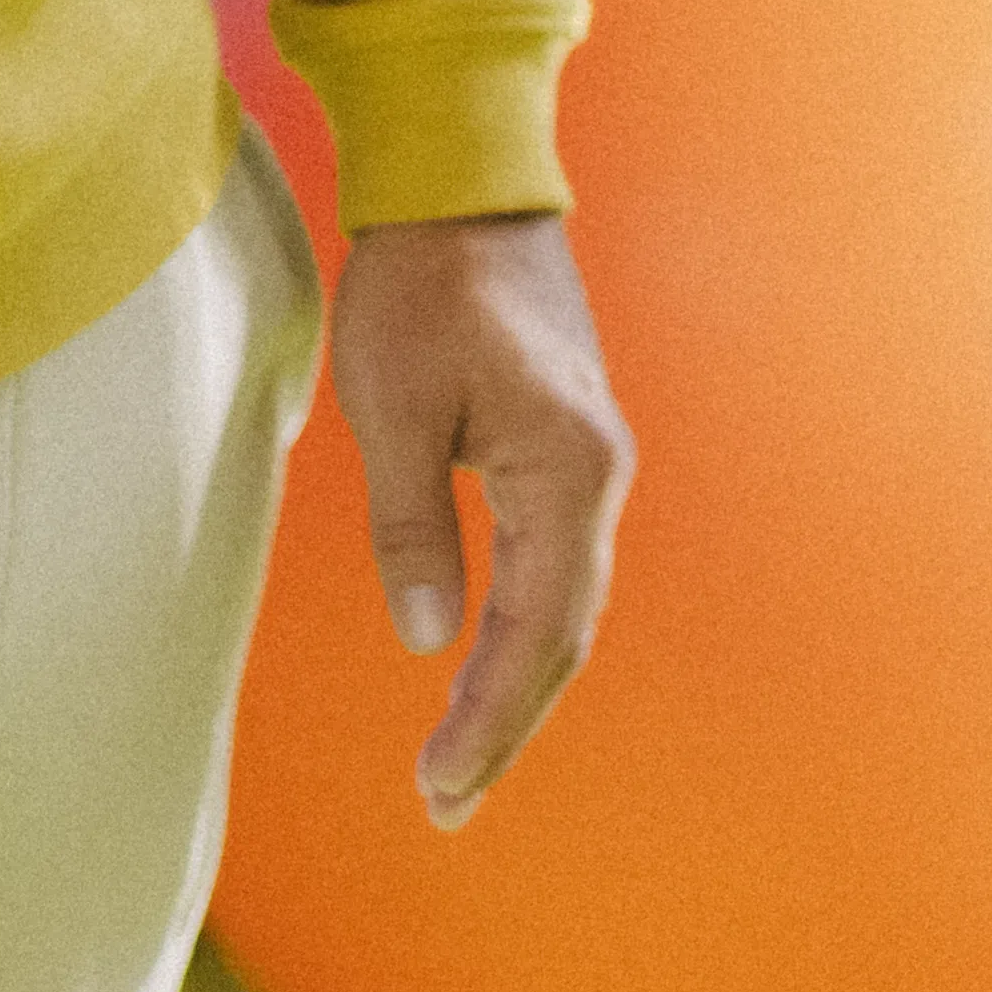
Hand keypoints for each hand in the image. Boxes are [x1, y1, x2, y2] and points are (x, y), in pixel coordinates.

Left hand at [324, 208, 628, 825]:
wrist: (467, 187)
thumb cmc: (422, 284)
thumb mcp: (391, 408)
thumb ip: (411, 527)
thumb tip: (426, 640)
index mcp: (568, 470)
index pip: (535, 629)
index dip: (487, 716)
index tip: (437, 785)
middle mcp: (600, 476)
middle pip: (565, 635)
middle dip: (506, 725)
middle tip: (444, 804)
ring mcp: (592, 463)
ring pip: (567, 606)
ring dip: (517, 688)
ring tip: (460, 763)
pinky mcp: (569, 450)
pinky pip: (558, 567)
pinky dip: (524, 633)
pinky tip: (487, 666)